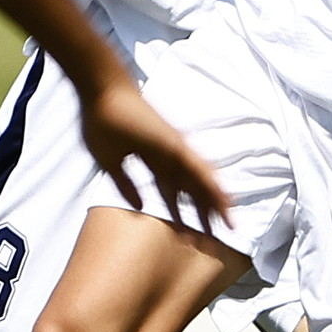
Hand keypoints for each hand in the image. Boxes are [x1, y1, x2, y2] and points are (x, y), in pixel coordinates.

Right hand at [77, 77, 229, 233]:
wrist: (101, 93)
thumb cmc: (102, 123)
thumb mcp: (111, 164)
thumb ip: (126, 185)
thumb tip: (140, 206)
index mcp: (154, 161)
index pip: (173, 193)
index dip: (181, 214)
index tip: (190, 237)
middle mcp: (168, 156)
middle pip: (192, 190)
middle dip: (204, 214)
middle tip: (217, 238)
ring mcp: (174, 148)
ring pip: (200, 181)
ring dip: (214, 203)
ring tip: (230, 223)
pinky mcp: (175, 143)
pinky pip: (198, 167)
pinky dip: (211, 183)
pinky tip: (223, 199)